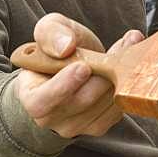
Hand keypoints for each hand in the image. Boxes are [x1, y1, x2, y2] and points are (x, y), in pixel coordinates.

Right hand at [14, 13, 144, 138]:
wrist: (71, 67)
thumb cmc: (56, 51)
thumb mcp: (49, 30)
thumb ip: (50, 33)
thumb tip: (65, 47)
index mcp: (31, 97)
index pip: (42, 102)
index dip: (64, 85)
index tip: (83, 66)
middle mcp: (50, 118)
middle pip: (84, 100)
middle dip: (104, 71)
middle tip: (122, 47)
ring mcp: (75, 126)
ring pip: (104, 103)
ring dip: (120, 75)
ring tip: (125, 50)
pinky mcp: (97, 127)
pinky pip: (117, 109)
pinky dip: (126, 87)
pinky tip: (125, 68)